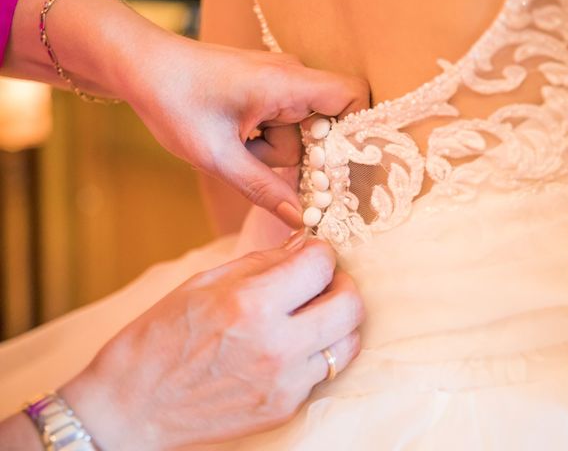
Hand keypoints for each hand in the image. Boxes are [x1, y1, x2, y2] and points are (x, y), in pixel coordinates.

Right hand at [58, 236, 364, 448]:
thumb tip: (301, 246)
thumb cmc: (158, 338)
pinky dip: (317, 351)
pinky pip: (323, 372)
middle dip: (342, 283)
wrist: (130, 407)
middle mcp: (277, 345)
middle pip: (351, 305)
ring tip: (312, 313)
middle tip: (323, 280)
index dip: (320, 251)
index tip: (312, 252)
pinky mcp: (284, 407)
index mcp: (251, 304)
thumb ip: (261, 262)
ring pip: (347, 342)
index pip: (321, 264)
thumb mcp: (203, 282)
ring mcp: (284, 382)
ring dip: (337, 320)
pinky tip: (293, 343)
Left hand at [123, 37, 369, 227]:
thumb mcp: (218, 156)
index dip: (357, 131)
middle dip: (299, 156)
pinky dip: (263, 141)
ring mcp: (278, 83)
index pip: (352, 95)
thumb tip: (301, 219)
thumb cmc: (175, 101)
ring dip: (272, 151)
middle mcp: (290, 77)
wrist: (141, 66)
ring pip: (298, 132)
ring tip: (234, 145)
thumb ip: (264, 189)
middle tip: (261, 166)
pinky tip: (234, 138)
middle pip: (324, 127)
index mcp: (286, 83)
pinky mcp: (265, 90)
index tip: (336, 170)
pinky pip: (282, 125)